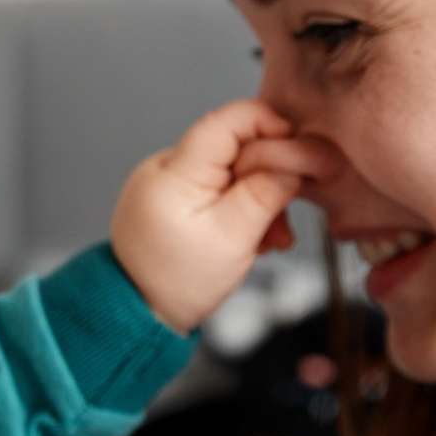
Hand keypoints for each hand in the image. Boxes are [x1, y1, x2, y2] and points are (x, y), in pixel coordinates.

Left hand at [110, 100, 334, 332]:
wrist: (136, 314)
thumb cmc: (177, 283)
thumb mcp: (233, 241)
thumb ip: (265, 195)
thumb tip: (293, 161)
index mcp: (174, 172)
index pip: (228, 120)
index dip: (270, 125)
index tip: (299, 150)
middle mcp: (165, 167)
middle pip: (234, 146)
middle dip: (270, 177)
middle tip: (287, 217)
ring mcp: (166, 183)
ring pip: (229, 170)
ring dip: (259, 199)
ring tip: (271, 240)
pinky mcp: (171, 199)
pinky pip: (215, 188)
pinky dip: (239, 209)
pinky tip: (252, 239)